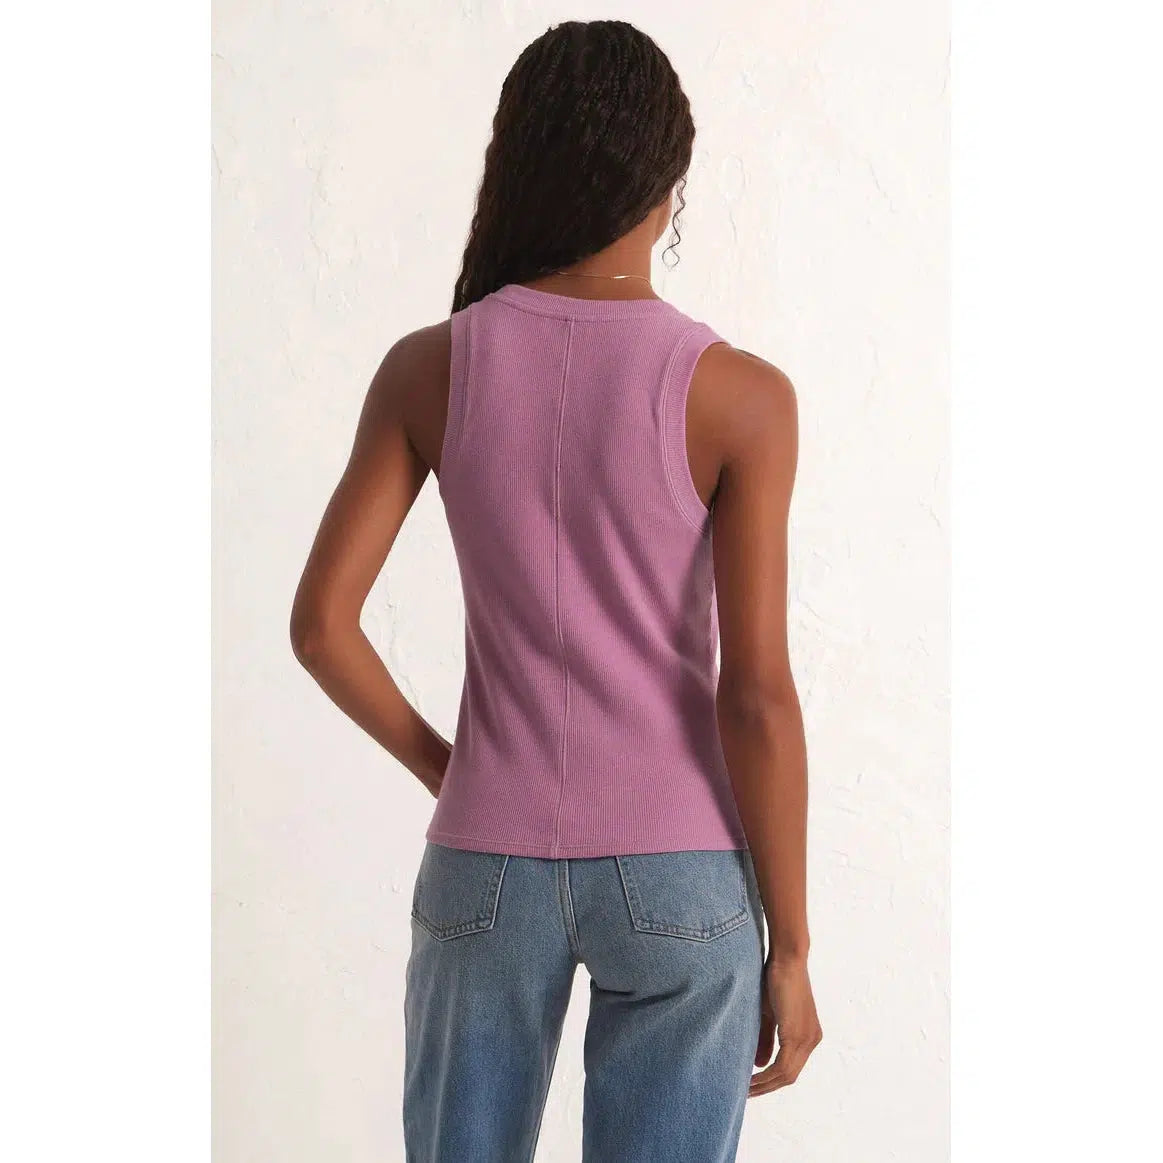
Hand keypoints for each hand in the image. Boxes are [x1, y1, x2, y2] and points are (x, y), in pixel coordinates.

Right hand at [749, 952, 821, 1097]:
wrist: (787, 958)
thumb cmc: (775, 979)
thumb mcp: (769, 1014)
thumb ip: (766, 1039)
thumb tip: (760, 1065)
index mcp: (807, 1036)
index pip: (790, 1068)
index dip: (771, 1080)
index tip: (752, 1085)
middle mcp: (812, 1040)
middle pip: (789, 1076)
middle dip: (766, 1087)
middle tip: (745, 1093)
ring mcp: (808, 1039)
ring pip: (787, 1074)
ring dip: (765, 1085)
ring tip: (745, 1089)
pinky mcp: (798, 1035)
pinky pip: (783, 1066)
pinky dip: (767, 1075)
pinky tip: (752, 1078)